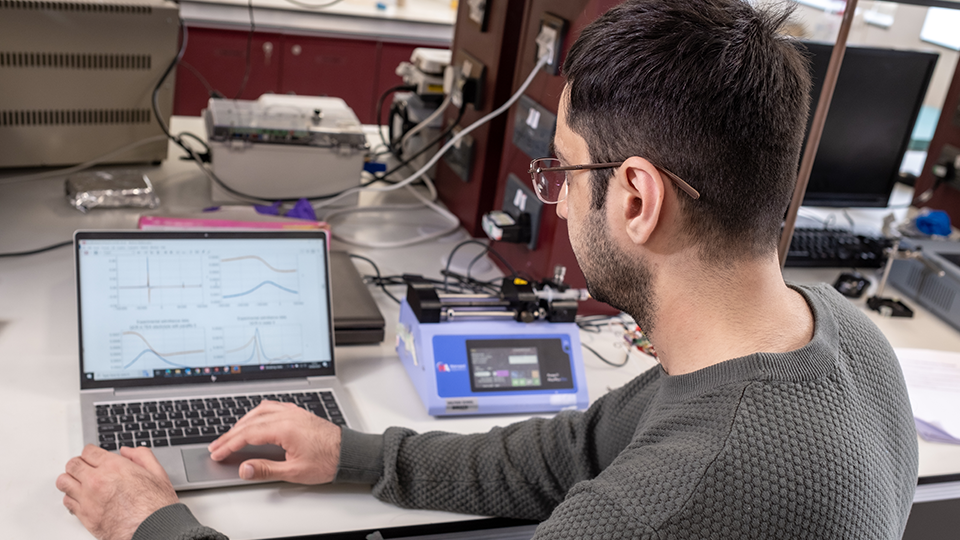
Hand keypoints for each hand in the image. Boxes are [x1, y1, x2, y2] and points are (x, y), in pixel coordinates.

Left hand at [56, 445, 178, 539]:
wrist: (152, 531)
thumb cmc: (155, 506)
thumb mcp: (157, 473)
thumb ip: (142, 456)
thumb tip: (128, 451)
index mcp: (114, 467)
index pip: (88, 451)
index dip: (91, 454)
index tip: (94, 458)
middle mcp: (97, 480)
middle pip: (72, 464)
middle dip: (79, 464)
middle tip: (85, 469)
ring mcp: (88, 498)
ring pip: (63, 482)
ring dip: (70, 480)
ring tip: (79, 483)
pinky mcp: (84, 516)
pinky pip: (66, 501)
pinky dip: (71, 498)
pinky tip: (81, 498)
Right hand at [208, 400, 341, 483]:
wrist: (349, 452)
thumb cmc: (327, 461)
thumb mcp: (294, 471)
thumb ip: (266, 469)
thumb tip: (244, 469)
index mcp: (285, 428)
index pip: (248, 434)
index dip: (229, 444)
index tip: (217, 452)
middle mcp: (288, 415)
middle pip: (250, 422)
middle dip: (231, 434)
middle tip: (217, 446)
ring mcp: (294, 412)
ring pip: (260, 411)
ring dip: (242, 422)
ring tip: (231, 435)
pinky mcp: (299, 413)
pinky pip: (273, 407)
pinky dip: (258, 414)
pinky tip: (254, 420)